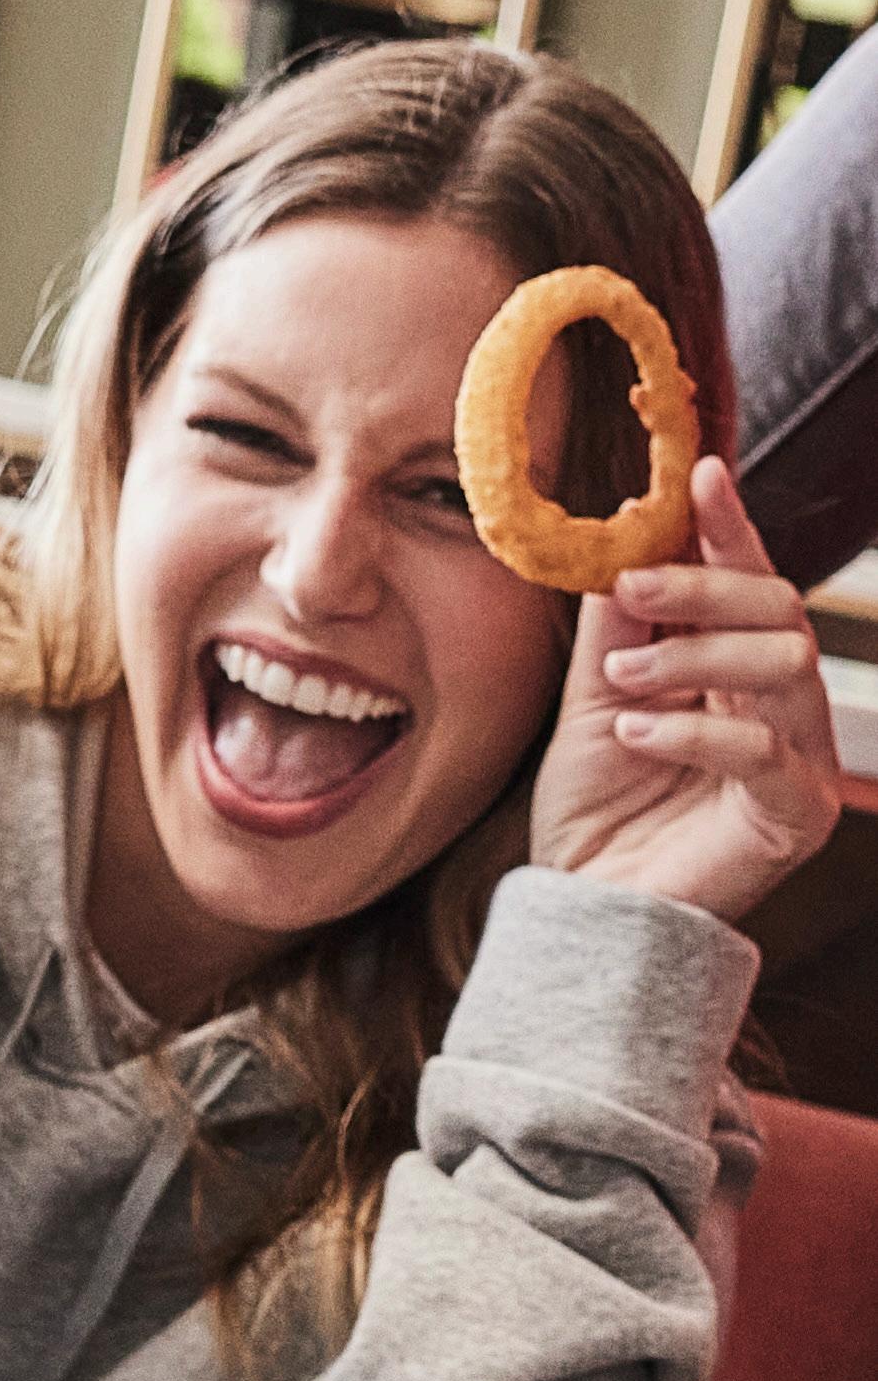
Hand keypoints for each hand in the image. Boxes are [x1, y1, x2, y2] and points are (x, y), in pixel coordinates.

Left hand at [528, 456, 840, 926]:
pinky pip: (763, 752)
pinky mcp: (793, 817)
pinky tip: (635, 734)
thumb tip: (624, 535)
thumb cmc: (596, 809)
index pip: (749, 584)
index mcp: (738, 672)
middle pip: (781, 612)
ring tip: (622, 683)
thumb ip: (617, 629)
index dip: (729, 528)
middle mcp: (781, 708)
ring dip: (695, 660)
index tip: (702, 473)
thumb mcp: (594, 700)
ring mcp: (798, 761)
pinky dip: (694, 733)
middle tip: (633, 587)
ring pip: (783, 668)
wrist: (582, 906)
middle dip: (706, 589)